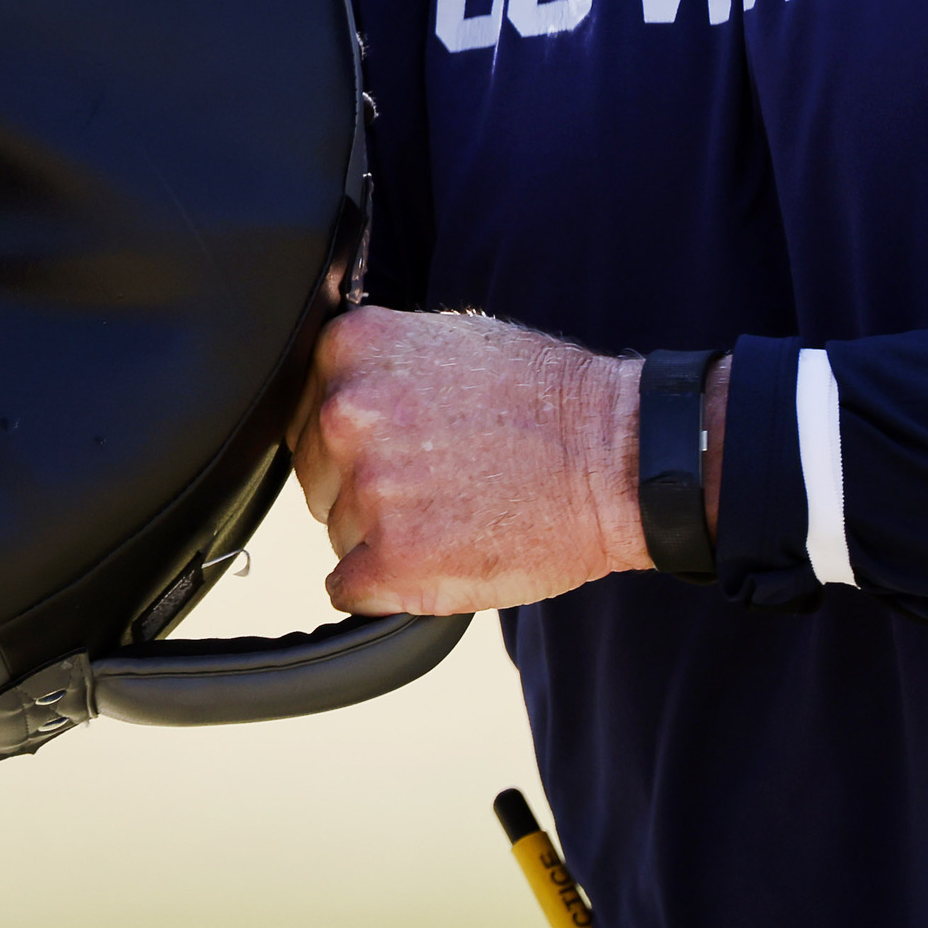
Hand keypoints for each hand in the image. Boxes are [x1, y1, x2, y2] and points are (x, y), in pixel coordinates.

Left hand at [291, 306, 656, 613]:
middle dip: (364, 483)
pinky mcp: (392, 559)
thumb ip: (375, 365)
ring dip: (384, 534)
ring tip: (458, 507)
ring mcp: (367, 488)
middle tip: (442, 477)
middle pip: (316, 472)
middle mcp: (347, 412)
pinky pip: (348, 589)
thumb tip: (329, 392)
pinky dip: (388, 588)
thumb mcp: (446, 338)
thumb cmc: (546, 401)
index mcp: (350, 348)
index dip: (355, 437)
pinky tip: (445, 555)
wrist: (620, 459)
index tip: (404, 443)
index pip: (307, 411)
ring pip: (338, 530)